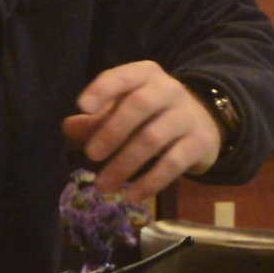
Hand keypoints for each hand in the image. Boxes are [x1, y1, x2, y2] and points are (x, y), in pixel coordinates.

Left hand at [60, 62, 222, 203]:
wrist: (204, 123)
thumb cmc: (152, 114)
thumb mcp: (123, 110)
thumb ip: (95, 119)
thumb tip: (69, 128)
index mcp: (145, 75)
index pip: (122, 77)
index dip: (102, 90)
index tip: (82, 107)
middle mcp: (169, 90)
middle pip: (139, 105)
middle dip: (112, 131)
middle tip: (90, 156)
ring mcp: (187, 116)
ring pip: (153, 138)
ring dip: (124, 164)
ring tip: (103, 187)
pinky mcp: (200, 143)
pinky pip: (173, 164)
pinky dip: (150, 182)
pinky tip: (132, 196)